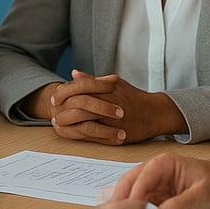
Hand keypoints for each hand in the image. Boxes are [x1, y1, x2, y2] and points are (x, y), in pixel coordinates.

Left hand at [49, 70, 185, 144]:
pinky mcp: (117, 134)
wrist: (155, 113)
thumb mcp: (114, 83)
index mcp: (108, 88)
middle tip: (54, 112)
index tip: (55, 97)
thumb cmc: (133, 97)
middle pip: (80, 104)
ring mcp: (114, 120)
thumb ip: (93, 80)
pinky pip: (94, 136)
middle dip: (63, 109)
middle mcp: (110, 103)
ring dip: (69, 123)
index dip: (64, 92)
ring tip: (58, 123)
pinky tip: (71, 132)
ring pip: (85, 121)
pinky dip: (79, 134)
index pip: (80, 87)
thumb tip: (73, 73)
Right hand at [102, 153, 209, 208]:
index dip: (133, 195)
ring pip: (128, 193)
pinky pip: (137, 201)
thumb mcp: (202, 194)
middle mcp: (152, 171)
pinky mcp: (153, 196)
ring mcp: (151, 184)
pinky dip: (134, 206)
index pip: (140, 178)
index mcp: (163, 163)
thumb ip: (182, 203)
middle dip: (121, 199)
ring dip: (125, 203)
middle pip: (127, 183)